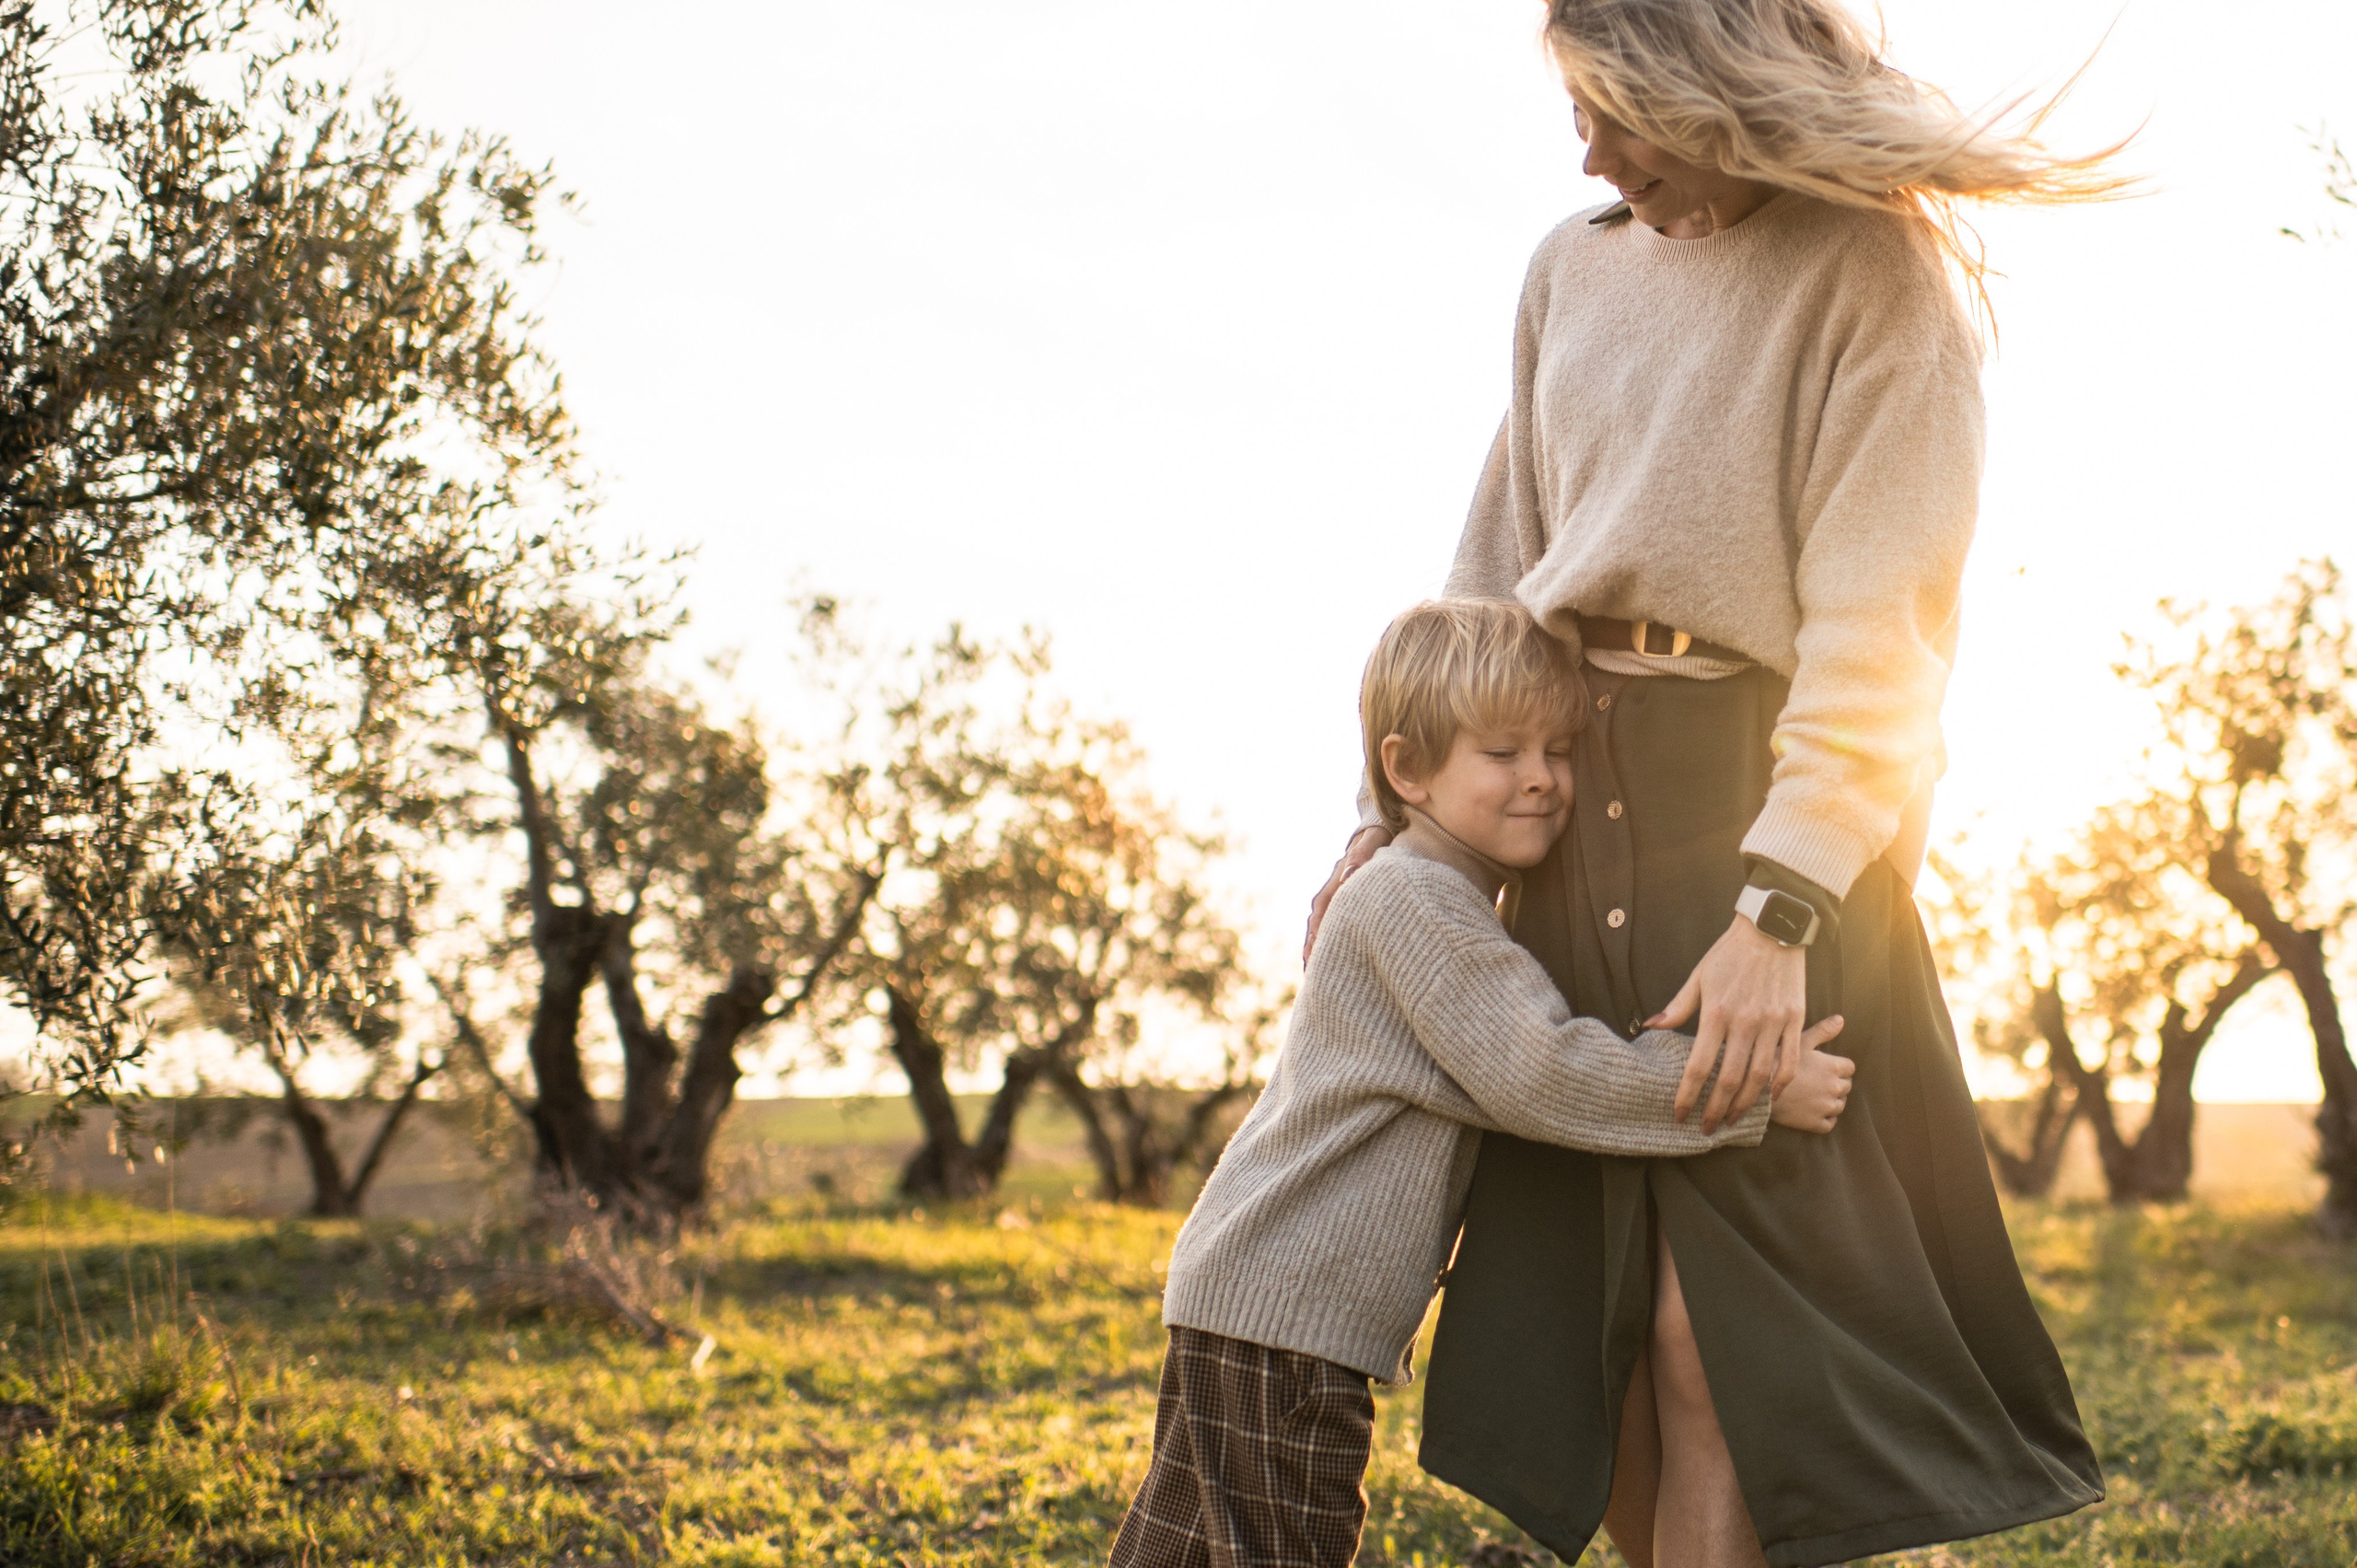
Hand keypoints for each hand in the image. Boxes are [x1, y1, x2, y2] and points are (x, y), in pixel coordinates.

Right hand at [1303, 825, 1391, 961]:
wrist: (1384, 830)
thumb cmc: (1382, 836)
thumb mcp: (1375, 840)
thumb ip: (1362, 855)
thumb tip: (1349, 876)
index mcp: (1338, 876)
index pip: (1324, 906)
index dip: (1319, 930)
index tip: (1316, 951)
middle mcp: (1333, 888)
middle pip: (1318, 921)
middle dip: (1313, 944)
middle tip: (1311, 971)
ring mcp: (1337, 895)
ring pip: (1321, 925)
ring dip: (1317, 946)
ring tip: (1313, 973)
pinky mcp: (1344, 902)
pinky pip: (1331, 925)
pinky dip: (1326, 942)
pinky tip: (1327, 961)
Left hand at [1653, 913, 1807, 1131]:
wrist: (1773, 929)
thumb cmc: (1730, 953)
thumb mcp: (1698, 977)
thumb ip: (1678, 1007)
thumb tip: (1651, 1027)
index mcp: (1717, 1013)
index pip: (1698, 1066)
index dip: (1688, 1095)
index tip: (1680, 1115)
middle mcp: (1746, 1022)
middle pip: (1729, 1079)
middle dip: (1715, 1109)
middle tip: (1706, 1128)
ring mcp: (1773, 1023)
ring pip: (1760, 1077)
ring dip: (1745, 1104)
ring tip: (1732, 1119)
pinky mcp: (1795, 1020)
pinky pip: (1789, 1061)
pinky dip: (1779, 1084)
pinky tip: (1768, 1097)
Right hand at [1769, 1023, 1853, 1133]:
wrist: (1757, 1089)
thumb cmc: (1776, 1061)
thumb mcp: (1799, 1041)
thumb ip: (1822, 1031)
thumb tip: (1841, 1020)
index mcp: (1832, 1066)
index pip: (1849, 1067)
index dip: (1837, 1066)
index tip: (1823, 1067)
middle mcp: (1834, 1087)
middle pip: (1846, 1086)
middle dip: (1834, 1083)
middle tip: (1815, 1080)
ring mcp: (1826, 1107)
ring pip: (1839, 1105)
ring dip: (1831, 1101)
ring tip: (1813, 1095)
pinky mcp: (1816, 1123)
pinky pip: (1830, 1123)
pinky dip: (1825, 1118)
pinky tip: (1812, 1111)